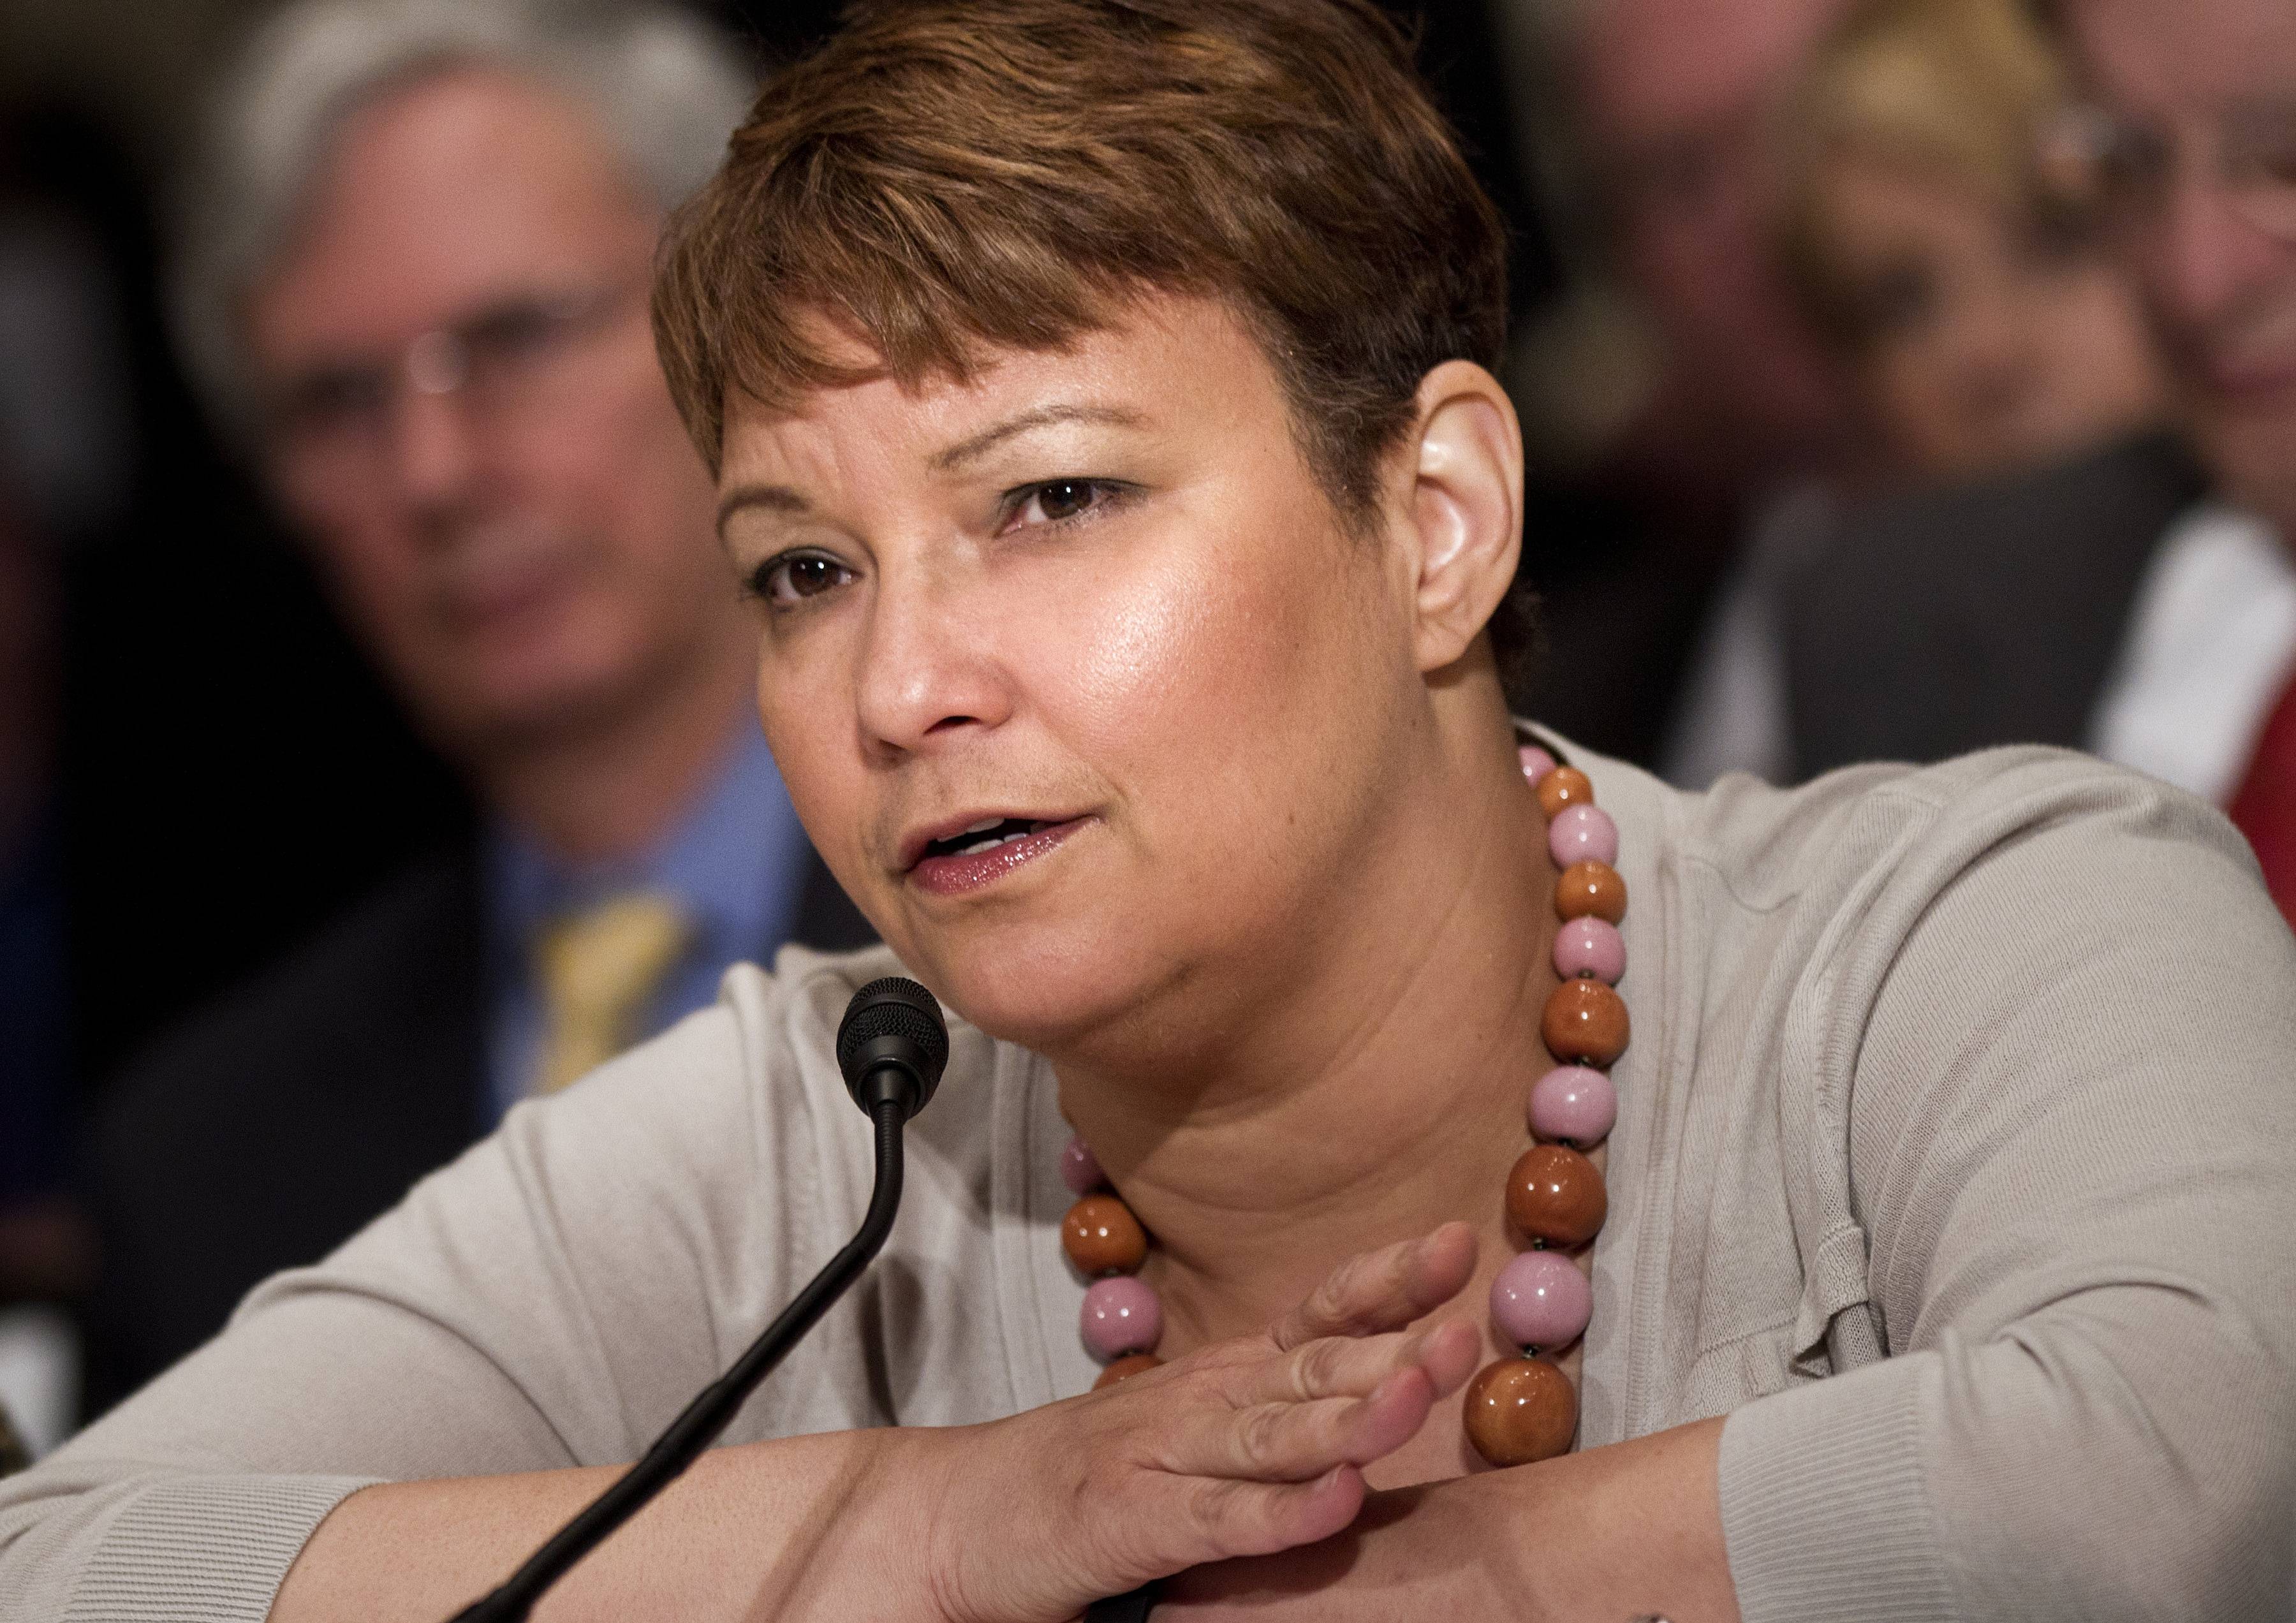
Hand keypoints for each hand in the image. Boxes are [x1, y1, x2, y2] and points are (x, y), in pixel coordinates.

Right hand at [911, 1222, 1480, 1622]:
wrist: (954, 1516)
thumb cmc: (1086, 1477)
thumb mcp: (1187, 1428)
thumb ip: (1272, 1412)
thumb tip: (1380, 1388)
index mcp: (1222, 1376)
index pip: (1315, 1314)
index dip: (1384, 1280)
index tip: (1454, 1245)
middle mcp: (1199, 1402)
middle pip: (1310, 1365)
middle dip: (1393, 1342)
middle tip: (1466, 1324)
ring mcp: (1161, 1456)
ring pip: (1273, 1434)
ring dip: (1350, 1415)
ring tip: (1417, 1394)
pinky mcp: (1130, 1523)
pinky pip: (1218, 1518)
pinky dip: (1280, 1510)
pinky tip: (1337, 1498)